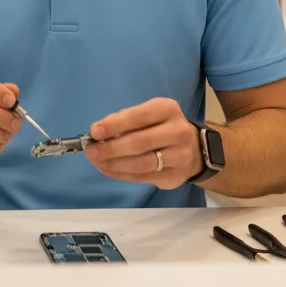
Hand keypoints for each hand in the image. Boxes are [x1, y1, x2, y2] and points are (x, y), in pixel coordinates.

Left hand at [84, 98, 201, 189]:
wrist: (194, 149)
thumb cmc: (161, 126)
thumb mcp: (147, 114)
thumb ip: (124, 120)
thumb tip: (98, 133)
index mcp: (167, 109)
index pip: (138, 116)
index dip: (114, 125)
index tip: (94, 132)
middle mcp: (178, 131)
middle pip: (140, 142)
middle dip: (111, 148)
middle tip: (91, 151)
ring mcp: (180, 156)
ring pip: (142, 163)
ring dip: (115, 164)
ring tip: (97, 162)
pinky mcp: (176, 176)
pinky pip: (144, 177)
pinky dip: (122, 174)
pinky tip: (108, 170)